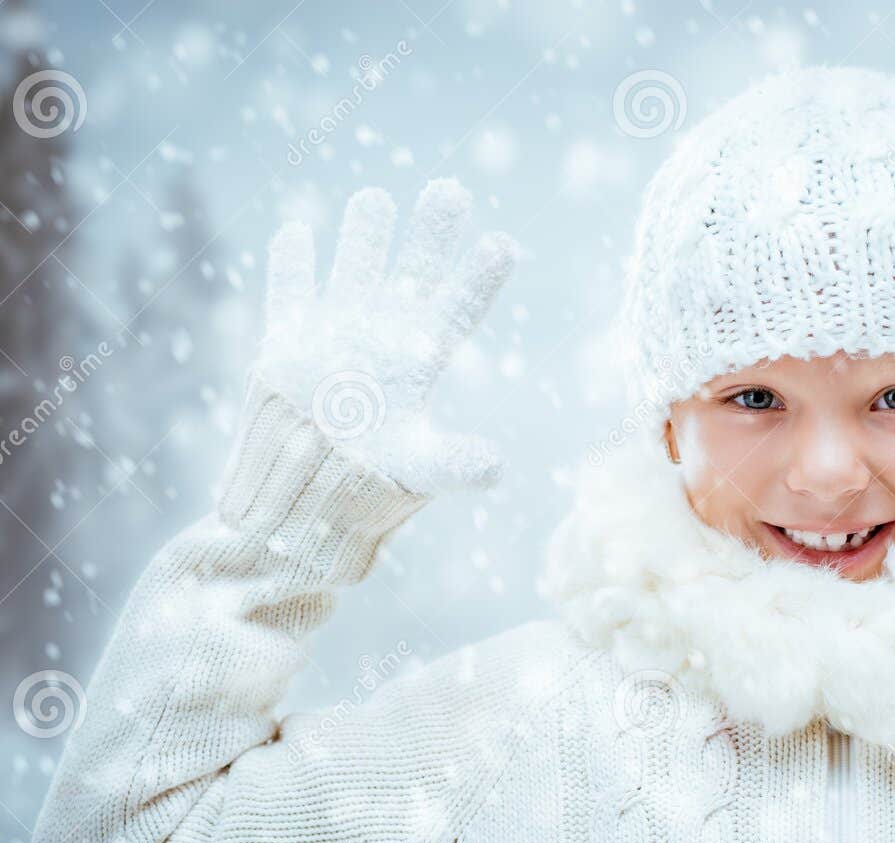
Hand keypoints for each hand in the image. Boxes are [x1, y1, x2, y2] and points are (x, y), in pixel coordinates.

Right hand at [255, 179, 516, 495]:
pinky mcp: (288, 343)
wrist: (308, 496)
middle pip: (413, 271)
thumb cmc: (374, 484)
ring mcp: (336, 333)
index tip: (502, 243)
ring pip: (353, 266)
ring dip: (364, 234)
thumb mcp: (421, 471)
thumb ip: (456, 464)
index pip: (457, 307)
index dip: (478, 277)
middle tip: (452, 189)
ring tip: (376, 197)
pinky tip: (297, 232)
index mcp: (420, 360)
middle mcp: (383, 335)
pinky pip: (289, 292)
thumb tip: (496, 468)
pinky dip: (290, 264)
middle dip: (430, 232)